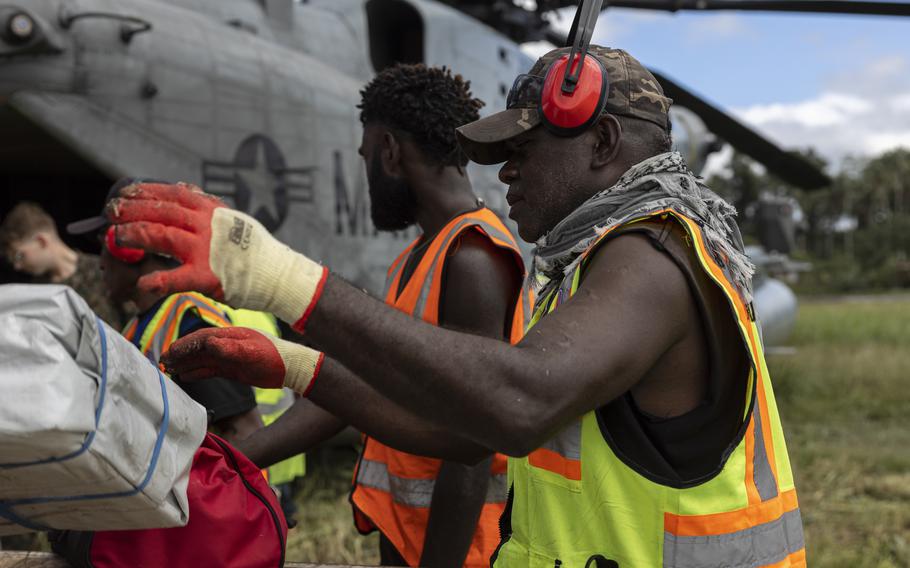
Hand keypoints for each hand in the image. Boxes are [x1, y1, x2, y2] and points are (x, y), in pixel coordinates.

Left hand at [108, 182, 327, 330]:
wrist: (277, 275)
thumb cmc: (252, 249)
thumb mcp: (231, 218)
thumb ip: (206, 205)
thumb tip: (182, 188)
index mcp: (212, 210)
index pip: (171, 194)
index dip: (144, 192)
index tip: (124, 193)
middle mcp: (206, 226)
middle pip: (160, 212)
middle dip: (131, 210)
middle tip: (110, 213)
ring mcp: (206, 250)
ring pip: (161, 236)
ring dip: (134, 235)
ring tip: (114, 238)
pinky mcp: (207, 277)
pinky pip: (175, 278)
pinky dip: (156, 281)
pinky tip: (140, 284)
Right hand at [161, 327, 323, 394]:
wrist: (290, 368)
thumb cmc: (274, 357)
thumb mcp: (252, 353)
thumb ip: (231, 349)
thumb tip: (210, 343)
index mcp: (229, 336)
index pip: (201, 339)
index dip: (184, 345)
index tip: (169, 353)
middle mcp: (226, 344)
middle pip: (197, 348)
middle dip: (179, 354)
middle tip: (161, 363)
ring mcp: (228, 356)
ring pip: (201, 359)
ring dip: (185, 364)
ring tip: (168, 370)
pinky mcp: (232, 368)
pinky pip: (210, 369)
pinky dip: (197, 372)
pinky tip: (185, 376)